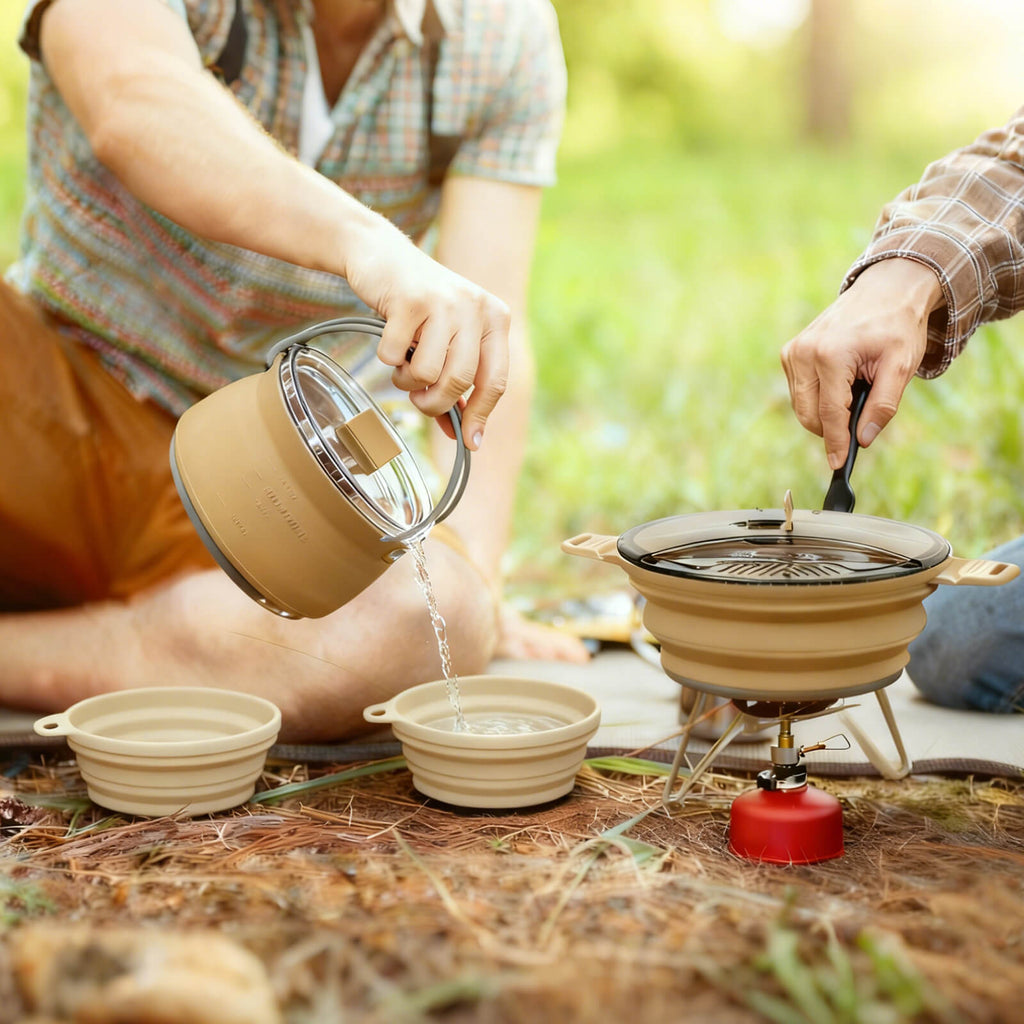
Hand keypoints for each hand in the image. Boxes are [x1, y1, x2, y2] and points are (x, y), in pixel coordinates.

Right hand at [341, 218, 510, 451]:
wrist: (381, 255)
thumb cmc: (418, 307)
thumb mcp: (449, 339)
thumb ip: (460, 383)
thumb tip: (466, 437)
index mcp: (495, 318)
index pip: (496, 381)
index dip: (480, 416)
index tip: (469, 443)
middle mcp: (476, 307)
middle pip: (459, 382)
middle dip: (434, 403)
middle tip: (418, 399)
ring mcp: (443, 302)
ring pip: (427, 373)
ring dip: (407, 381)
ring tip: (403, 363)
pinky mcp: (409, 301)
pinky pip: (394, 357)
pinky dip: (386, 359)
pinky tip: (389, 339)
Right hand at [780, 258, 943, 467]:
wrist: (886, 289)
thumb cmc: (897, 325)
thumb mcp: (903, 366)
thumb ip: (884, 405)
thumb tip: (864, 439)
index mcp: (830, 355)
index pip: (830, 413)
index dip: (837, 442)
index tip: (838, 464)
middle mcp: (804, 353)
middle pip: (809, 414)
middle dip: (832, 427)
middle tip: (861, 418)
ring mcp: (793, 352)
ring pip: (802, 406)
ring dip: (827, 410)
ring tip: (856, 388)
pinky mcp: (790, 353)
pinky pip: (799, 392)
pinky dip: (819, 397)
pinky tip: (842, 381)